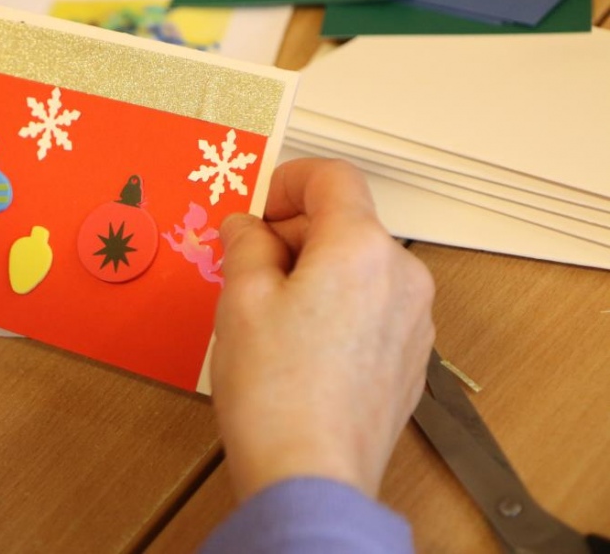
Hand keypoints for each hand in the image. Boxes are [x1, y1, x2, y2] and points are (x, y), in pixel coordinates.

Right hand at [211, 158, 434, 500]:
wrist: (311, 476)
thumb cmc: (276, 392)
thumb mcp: (240, 299)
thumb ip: (245, 243)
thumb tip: (247, 227)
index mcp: (361, 248)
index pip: (333, 177)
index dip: (287, 181)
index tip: (258, 209)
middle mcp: (402, 275)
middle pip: (346, 222)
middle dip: (293, 234)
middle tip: (247, 268)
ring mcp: (413, 320)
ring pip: (359, 266)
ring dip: (315, 272)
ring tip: (271, 316)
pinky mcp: (411, 358)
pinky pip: (373, 307)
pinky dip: (338, 306)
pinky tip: (301, 346)